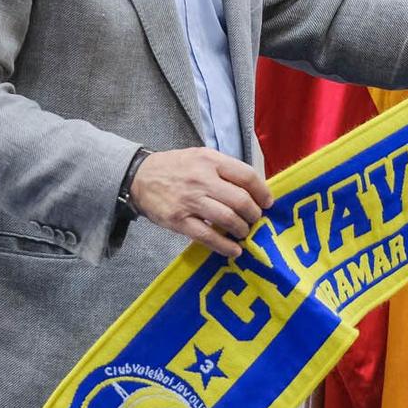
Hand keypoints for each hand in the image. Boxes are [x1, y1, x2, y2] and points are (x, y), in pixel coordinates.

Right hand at [130, 148, 273, 258]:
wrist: (139, 177)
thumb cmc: (175, 167)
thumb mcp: (200, 157)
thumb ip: (224, 169)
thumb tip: (253, 190)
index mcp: (210, 160)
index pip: (246, 175)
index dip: (262, 192)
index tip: (267, 203)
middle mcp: (201, 179)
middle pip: (240, 200)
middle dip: (254, 215)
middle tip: (255, 220)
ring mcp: (190, 201)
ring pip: (228, 219)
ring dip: (242, 230)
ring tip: (243, 233)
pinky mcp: (179, 220)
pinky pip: (208, 236)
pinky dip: (225, 246)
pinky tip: (233, 250)